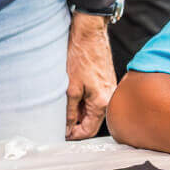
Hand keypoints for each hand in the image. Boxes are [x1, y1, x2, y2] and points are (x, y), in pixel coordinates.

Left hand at [65, 12, 116, 139]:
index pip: (89, 130)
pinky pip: (95, 100)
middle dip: (75, 124)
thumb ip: (69, 111)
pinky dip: (83, 102)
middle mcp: (110, 99)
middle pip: (92, 122)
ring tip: (63, 106)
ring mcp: (110, 91)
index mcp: (103, 103)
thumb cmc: (81, 57)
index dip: (74, 135)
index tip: (61, 134)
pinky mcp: (106, 83)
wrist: (89, 34)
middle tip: (58, 122)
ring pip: (93, 111)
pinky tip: (71, 96)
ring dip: (78, 112)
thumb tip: (66, 127)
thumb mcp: (70, 87)